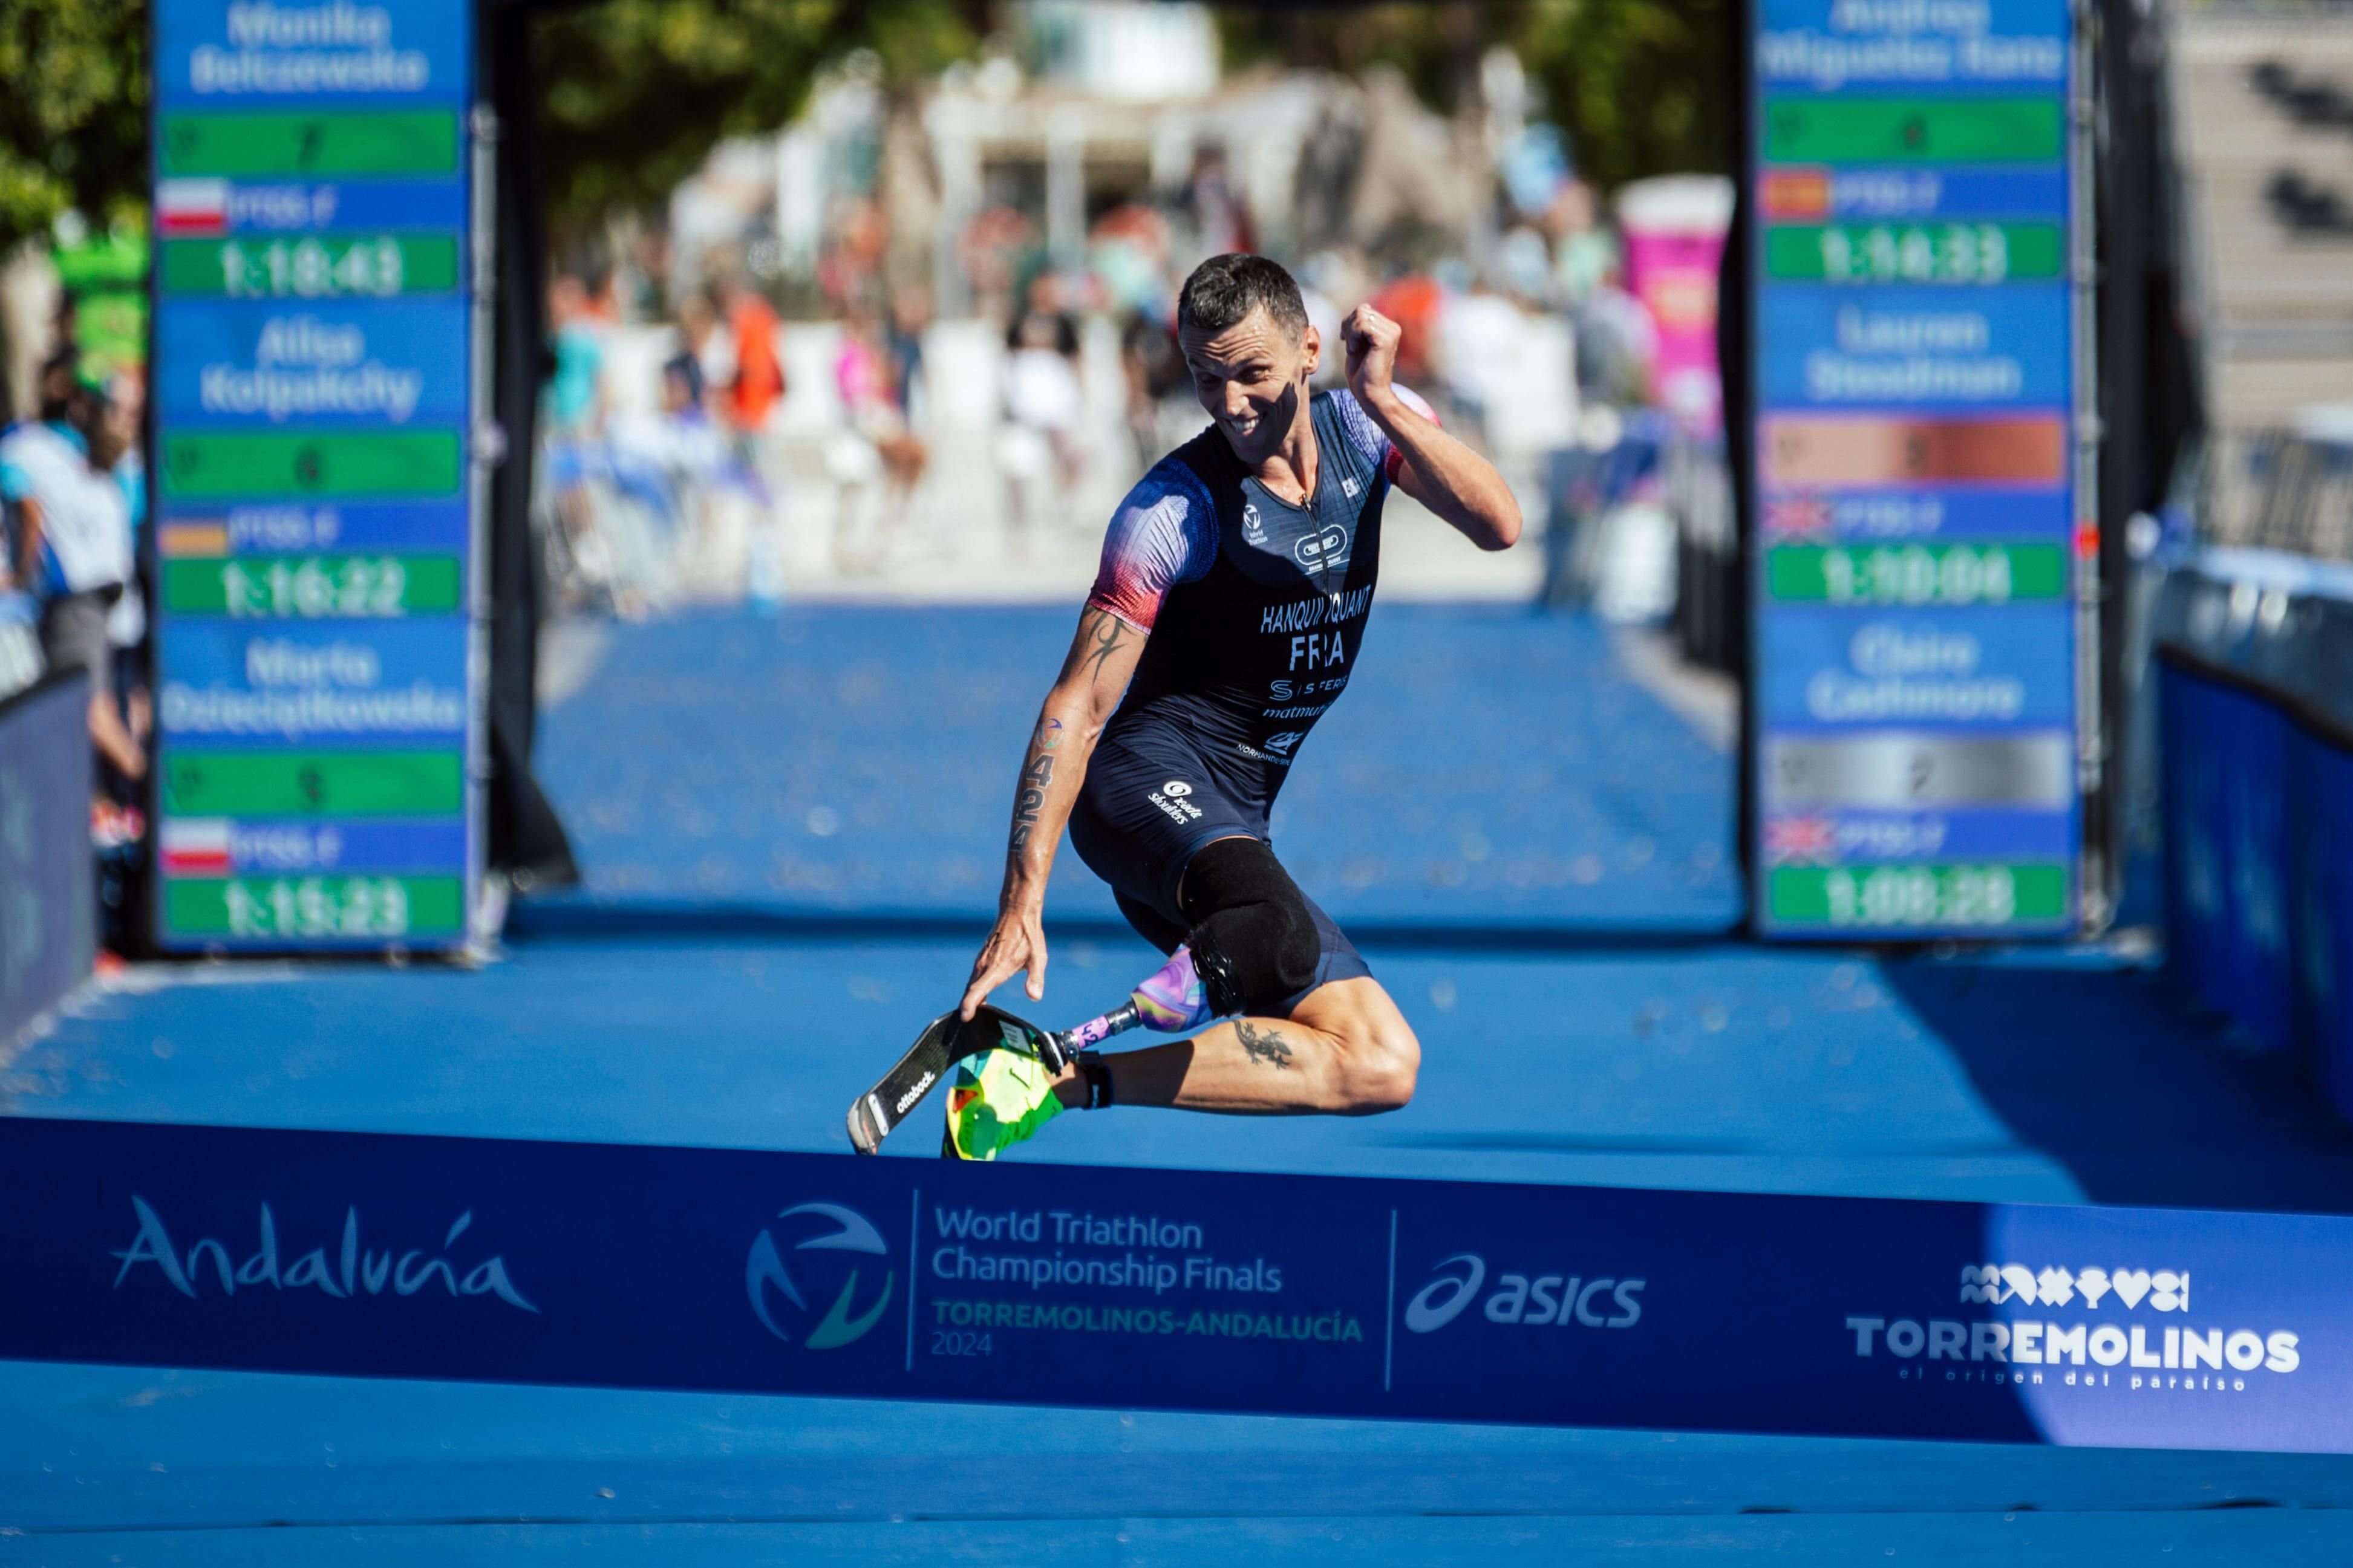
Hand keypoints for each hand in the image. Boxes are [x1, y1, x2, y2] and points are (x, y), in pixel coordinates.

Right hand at [960, 905, 1047, 1019]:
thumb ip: (1035, 978)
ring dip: (968, 998)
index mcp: (998, 967)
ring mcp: (982, 960)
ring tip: (968, 1014)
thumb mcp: (1038, 957)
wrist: (1017, 912)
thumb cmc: (1029, 935)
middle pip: (970, 990)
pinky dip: (972, 989)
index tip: (965, 1017)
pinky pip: (974, 977)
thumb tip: (1035, 996)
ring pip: (971, 983)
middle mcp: (985, 965)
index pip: (978, 989)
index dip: (970, 1004)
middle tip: (964, 1023)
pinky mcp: (982, 957)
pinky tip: (977, 996)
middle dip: (966, 1007)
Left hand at [1342, 304, 1401, 404]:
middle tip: (1349, 346)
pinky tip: (1354, 350)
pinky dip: (1352, 337)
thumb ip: (1360, 326)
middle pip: (1361, 310)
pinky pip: (1362, 324)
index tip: (1347, 340)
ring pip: (1360, 315)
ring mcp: (1391, 333)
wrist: (1369, 393)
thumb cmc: (1362, 372)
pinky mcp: (1385, 339)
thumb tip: (1363, 307)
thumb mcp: (1358, 343)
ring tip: (1353, 349)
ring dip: (1350, 333)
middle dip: (1348, 327)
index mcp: (1388, 328)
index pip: (1363, 309)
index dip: (1349, 323)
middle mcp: (1393, 328)